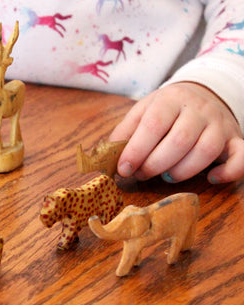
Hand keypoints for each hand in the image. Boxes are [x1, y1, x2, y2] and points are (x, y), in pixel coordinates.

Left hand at [111, 82, 243, 183]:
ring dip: (182, 171)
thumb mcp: (142, 112)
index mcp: (170, 100)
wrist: (204, 94)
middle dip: (155, 164)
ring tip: (166, 176)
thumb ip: (125, 132)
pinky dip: (229, 172)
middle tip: (142, 174)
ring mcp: (220, 125)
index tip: (124, 169)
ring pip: (206, 151)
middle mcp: (198, 110)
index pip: (153, 126)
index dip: (136, 151)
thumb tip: (107, 157)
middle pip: (179, 141)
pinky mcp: (235, 139)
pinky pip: (240, 158)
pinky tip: (210, 178)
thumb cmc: (166, 110)